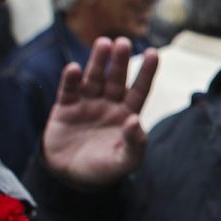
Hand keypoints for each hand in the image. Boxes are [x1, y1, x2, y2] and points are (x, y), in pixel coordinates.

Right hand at [41, 38, 157, 188]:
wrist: (70, 178)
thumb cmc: (103, 169)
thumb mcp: (125, 161)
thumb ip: (135, 143)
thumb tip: (135, 120)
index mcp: (128, 114)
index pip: (140, 89)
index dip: (146, 72)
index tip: (154, 53)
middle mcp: (109, 104)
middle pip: (117, 79)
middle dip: (120, 61)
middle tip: (123, 42)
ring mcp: (87, 104)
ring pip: (94, 78)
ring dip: (98, 62)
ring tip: (103, 43)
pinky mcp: (65, 108)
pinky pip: (69, 90)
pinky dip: (71, 79)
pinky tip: (74, 68)